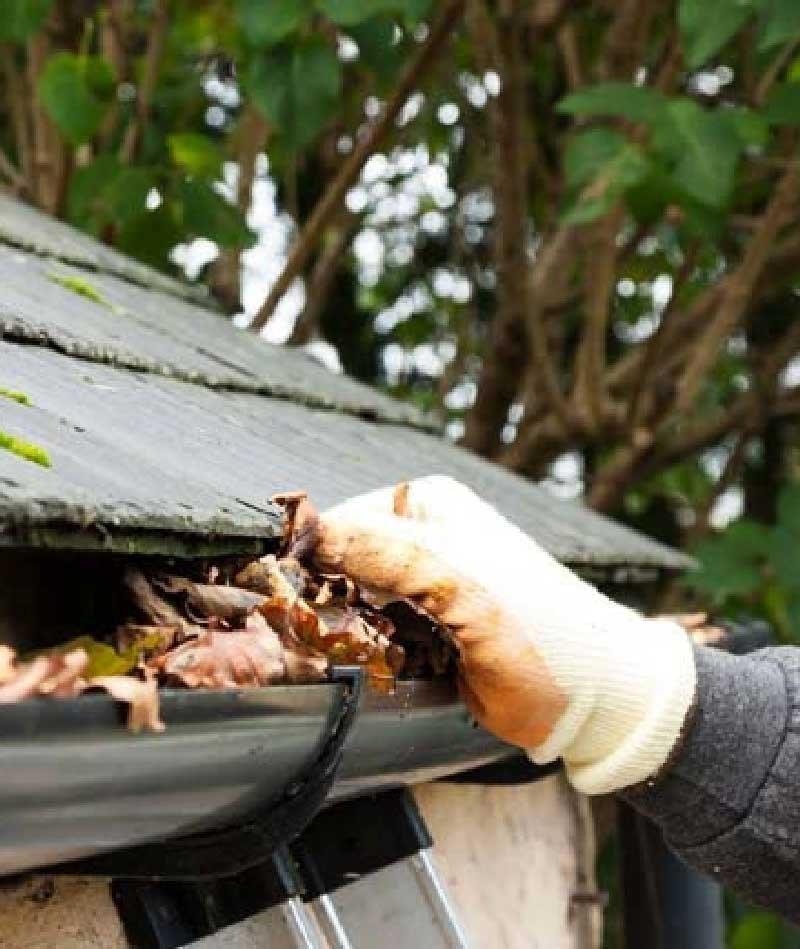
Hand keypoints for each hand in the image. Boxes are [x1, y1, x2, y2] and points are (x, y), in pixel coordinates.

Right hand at [315, 476, 695, 794]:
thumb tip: (306, 532)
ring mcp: (416, 589)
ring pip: (347, 606)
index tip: (292, 595)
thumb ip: (383, 549)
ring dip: (343, 633)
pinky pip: (370, 641)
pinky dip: (366, 658)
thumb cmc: (540, 630)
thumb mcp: (458, 577)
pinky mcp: (419, 634)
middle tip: (326, 633)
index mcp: (424, 506)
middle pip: (337, 564)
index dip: (312, 557)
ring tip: (360, 652)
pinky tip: (379, 667)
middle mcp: (417, 540)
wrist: (591, 698)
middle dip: (325, 600)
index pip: (338, 520)